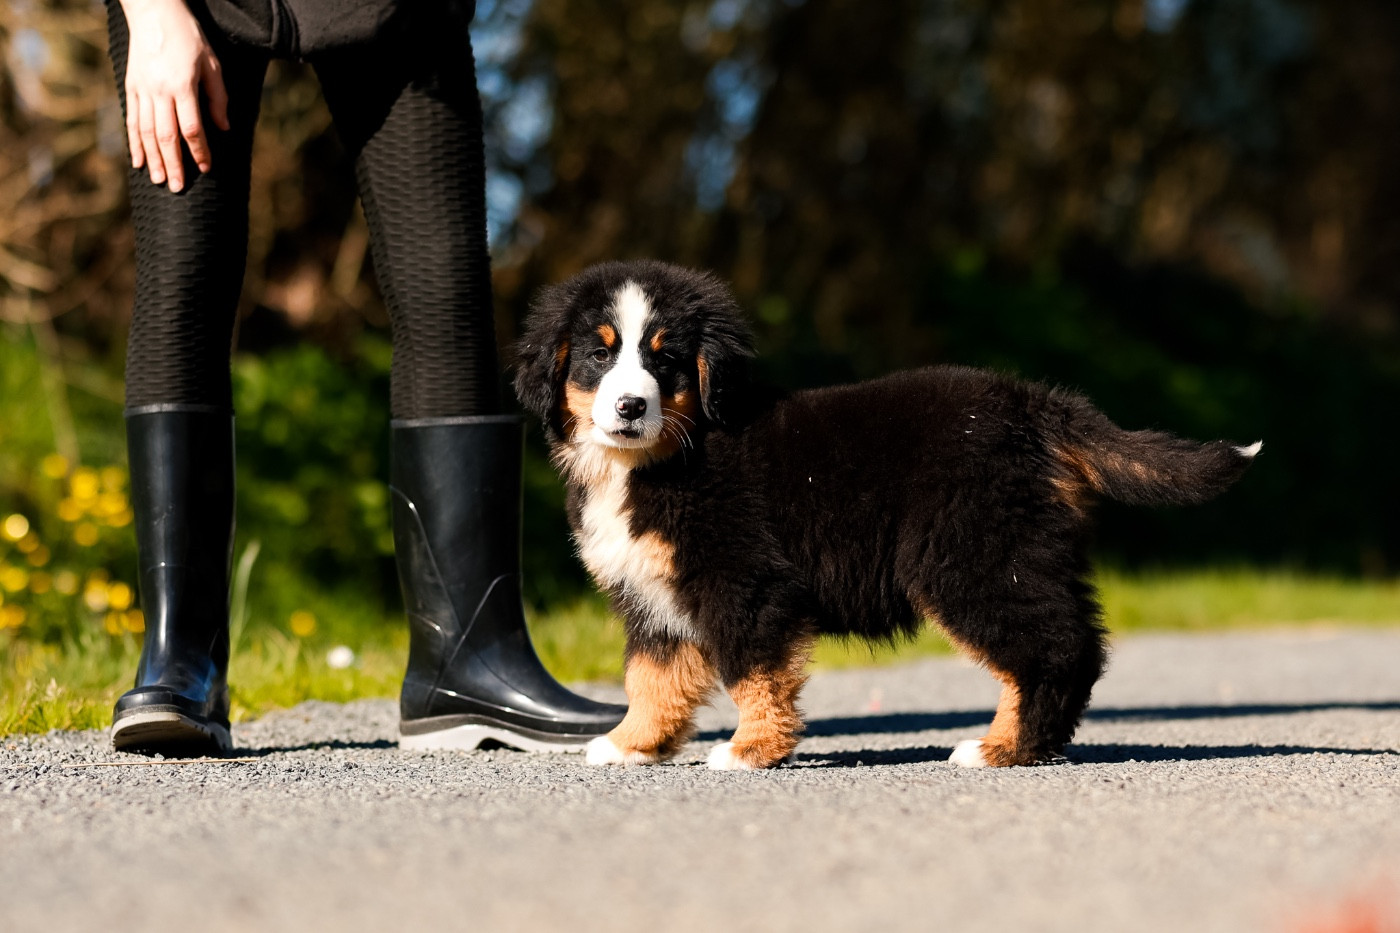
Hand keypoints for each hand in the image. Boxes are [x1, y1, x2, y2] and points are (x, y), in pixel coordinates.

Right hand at [119, 0, 229, 191]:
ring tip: (159, 180)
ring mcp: (142, 90)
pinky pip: (132, 120)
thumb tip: (224, 128)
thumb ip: (218, 98)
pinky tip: (137, 161)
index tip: (207, 168)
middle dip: (173, 164)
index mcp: (182, 86)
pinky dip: (134, 143)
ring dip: (153, 159)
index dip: (199, 151)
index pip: (192, 128)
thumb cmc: (189, 37)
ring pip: (146, 132)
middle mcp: (159, 91)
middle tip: (178, 188)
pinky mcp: (130, 87)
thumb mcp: (212, 64)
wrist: (153, 12)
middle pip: (166, 136)